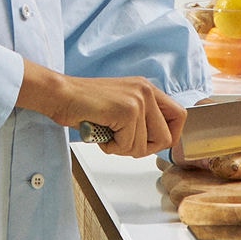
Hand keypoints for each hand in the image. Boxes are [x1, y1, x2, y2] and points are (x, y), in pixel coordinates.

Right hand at [20, 62, 185, 157]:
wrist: (60, 94)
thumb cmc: (84, 104)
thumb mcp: (120, 105)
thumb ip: (140, 118)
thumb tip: (156, 142)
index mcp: (147, 89)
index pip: (179, 116)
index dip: (169, 136)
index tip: (152, 144)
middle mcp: (147, 91)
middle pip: (167, 137)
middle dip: (144, 149)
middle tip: (122, 144)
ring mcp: (138, 100)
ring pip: (144, 146)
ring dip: (122, 148)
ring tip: (106, 134)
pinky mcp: (127, 110)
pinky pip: (128, 145)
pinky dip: (111, 147)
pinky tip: (100, 133)